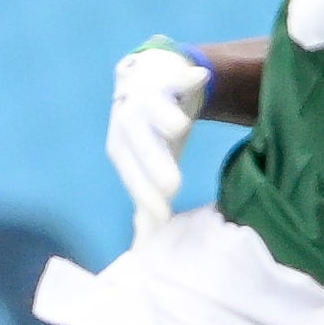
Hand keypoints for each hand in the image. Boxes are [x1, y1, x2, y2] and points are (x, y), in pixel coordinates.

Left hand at [107, 39, 209, 246]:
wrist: (150, 78)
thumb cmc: (149, 132)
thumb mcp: (147, 166)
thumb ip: (147, 202)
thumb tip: (145, 249)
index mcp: (122, 148)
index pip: (132, 175)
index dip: (145, 195)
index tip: (162, 216)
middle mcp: (129, 123)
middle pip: (141, 146)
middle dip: (155, 165)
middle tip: (172, 187)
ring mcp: (147, 98)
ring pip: (155, 109)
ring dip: (165, 117)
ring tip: (179, 128)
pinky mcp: (168, 75)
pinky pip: (178, 75)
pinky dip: (188, 77)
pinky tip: (200, 78)